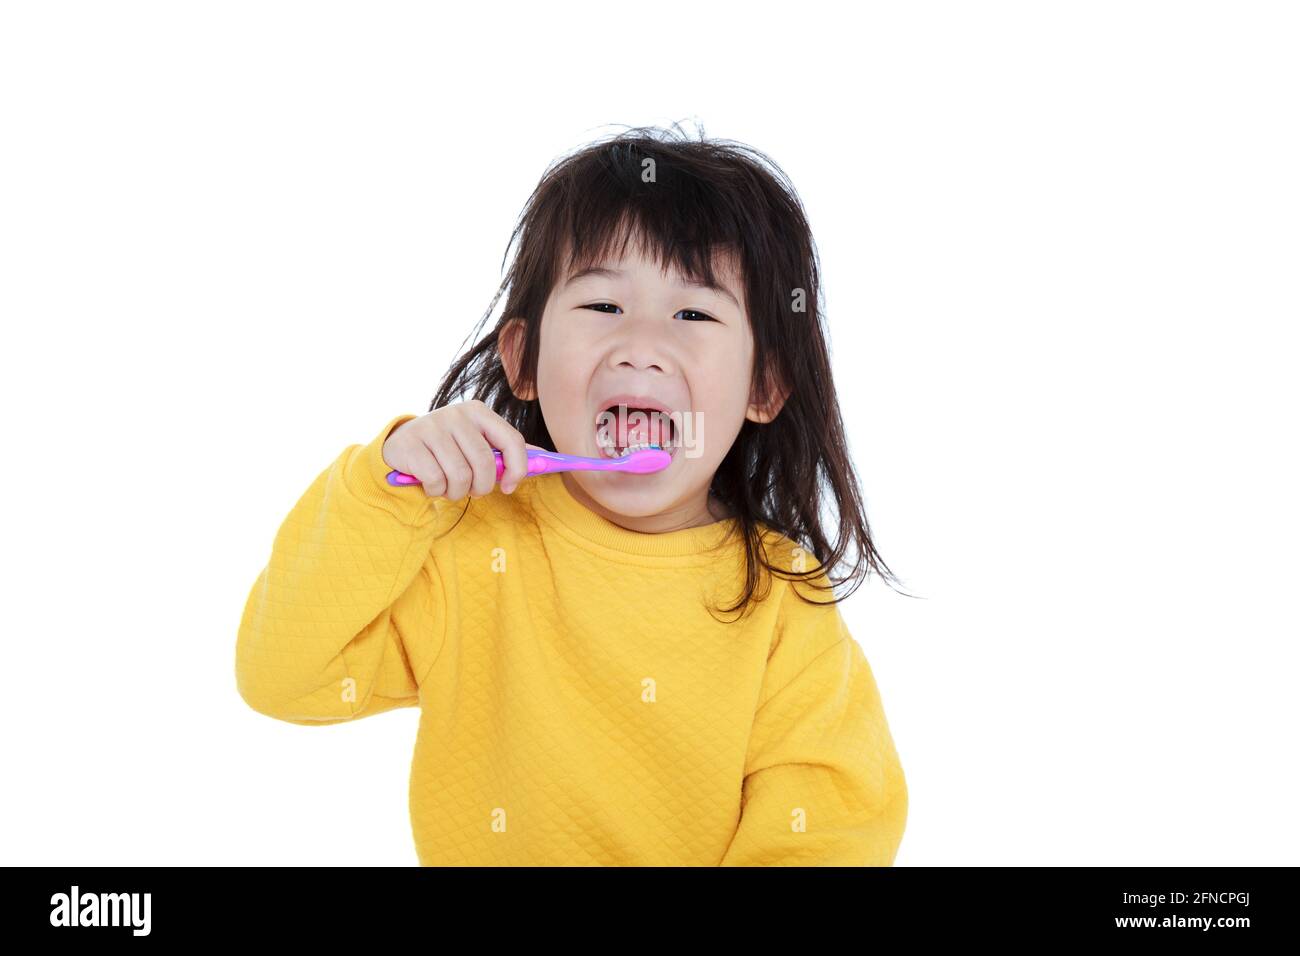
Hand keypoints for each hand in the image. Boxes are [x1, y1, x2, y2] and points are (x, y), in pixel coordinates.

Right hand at [381, 400, 540, 498]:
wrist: (401, 445)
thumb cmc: (448, 449)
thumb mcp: (477, 442)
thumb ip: (506, 449)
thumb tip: (545, 459)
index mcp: (478, 411)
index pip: (512, 440)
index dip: (517, 469)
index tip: (509, 487)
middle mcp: (456, 414)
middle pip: (484, 464)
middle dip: (481, 487)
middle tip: (472, 491)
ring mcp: (431, 427)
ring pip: (460, 476)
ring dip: (456, 492)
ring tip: (449, 488)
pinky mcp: (410, 444)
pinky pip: (435, 480)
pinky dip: (435, 491)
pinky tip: (430, 484)